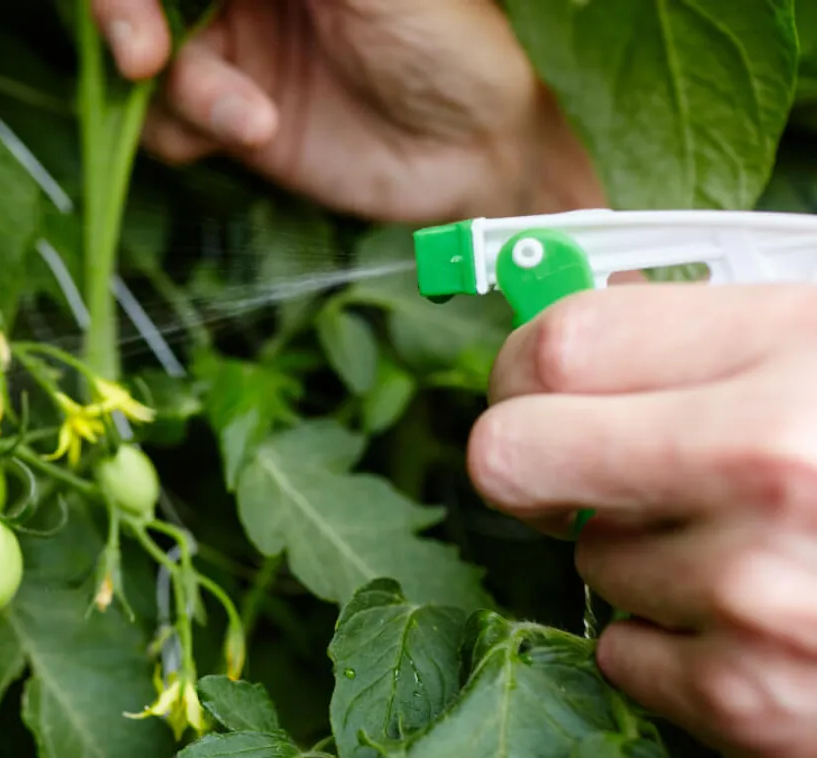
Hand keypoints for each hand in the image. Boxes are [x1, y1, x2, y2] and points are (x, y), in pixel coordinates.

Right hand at [92, 0, 604, 221]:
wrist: (476, 152)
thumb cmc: (447, 38)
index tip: (145, 10)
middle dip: (124, 17)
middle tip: (142, 59)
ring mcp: (229, 51)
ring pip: (144, 60)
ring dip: (186, 91)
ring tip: (250, 118)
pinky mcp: (229, 118)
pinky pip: (165, 122)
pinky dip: (194, 130)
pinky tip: (257, 131)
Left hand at [468, 283, 816, 756]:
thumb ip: (712, 337)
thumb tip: (569, 340)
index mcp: (796, 356)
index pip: (558, 346)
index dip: (527, 365)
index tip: (538, 382)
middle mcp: (768, 474)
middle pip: (510, 457)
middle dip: (535, 458)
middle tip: (582, 462)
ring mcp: (758, 597)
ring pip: (585, 561)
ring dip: (640, 552)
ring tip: (750, 541)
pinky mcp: (758, 702)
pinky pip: (625, 654)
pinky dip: (673, 640)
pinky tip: (762, 616)